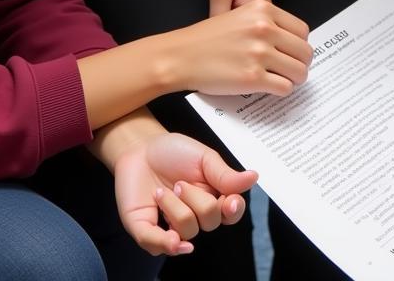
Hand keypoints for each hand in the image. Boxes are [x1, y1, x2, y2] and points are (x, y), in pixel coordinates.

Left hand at [113, 131, 255, 256]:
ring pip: (187, 231)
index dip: (233, 211)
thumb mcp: (203, 158)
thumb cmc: (174, 152)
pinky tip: (173, 240)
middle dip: (196, 199)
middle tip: (179, 182)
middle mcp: (195, 215)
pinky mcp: (147, 231)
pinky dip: (167, 244)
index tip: (230, 202)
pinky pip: (159, 246)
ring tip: (162, 190)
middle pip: (210, 221)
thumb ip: (225, 174)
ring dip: (174, 207)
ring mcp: (172, 226)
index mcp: (213, 196)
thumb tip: (253, 177)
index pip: (231, 213)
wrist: (140, 148)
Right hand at [176, 0, 311, 95]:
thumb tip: (291, 42)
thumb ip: (265, 23)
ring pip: (299, 72)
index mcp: (263, 10)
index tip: (291, 53)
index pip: (302, 31)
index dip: (298, 45)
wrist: (180, 56)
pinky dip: (281, 90)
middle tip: (289, 70)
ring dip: (293, 79)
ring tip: (281, 80)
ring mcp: (259, 53)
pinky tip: (269, 87)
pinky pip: (284, 88)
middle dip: (299, 64)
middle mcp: (264, 28)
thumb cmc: (207, 39)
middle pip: (304, 52)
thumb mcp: (239, 16)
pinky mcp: (252, 78)